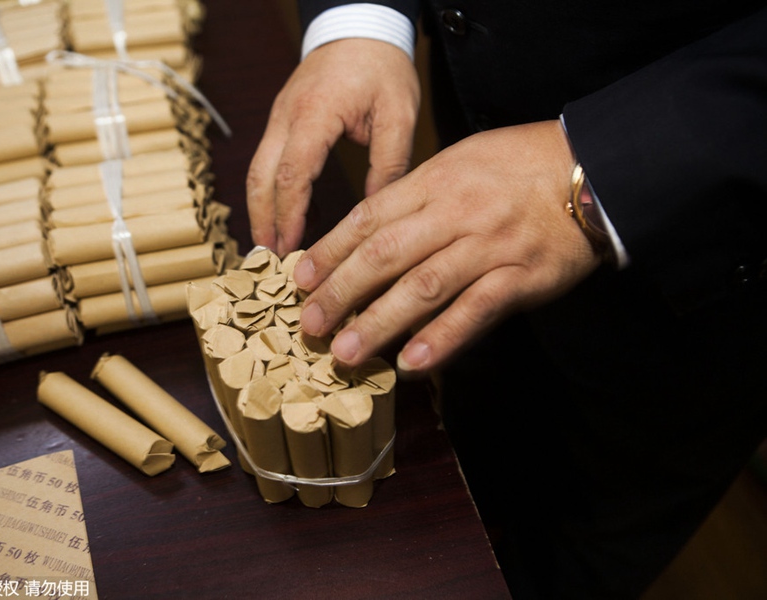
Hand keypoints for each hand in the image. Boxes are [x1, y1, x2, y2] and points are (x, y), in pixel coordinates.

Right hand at [247, 38, 419, 255]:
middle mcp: (287, 117)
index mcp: (315, 114)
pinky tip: (297, 217)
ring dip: (263, 210)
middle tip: (270, 258)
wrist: (359, 27)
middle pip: (260, 176)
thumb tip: (377, 211)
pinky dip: (275, 193)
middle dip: (262, 220)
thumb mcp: (399, 113)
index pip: (294, 173)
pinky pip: (270, 162)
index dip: (289, 214)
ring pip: (258, 171)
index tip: (290, 247)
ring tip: (276, 247)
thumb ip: (389, 162)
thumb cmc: (382, 67)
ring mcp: (279, 118)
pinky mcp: (282, 122)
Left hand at [292, 120, 601, 372]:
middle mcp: (456, 211)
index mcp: (435, 180)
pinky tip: (412, 363)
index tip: (300, 281)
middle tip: (309, 325)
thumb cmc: (519, 166)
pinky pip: (474, 310)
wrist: (594, 169)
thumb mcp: (461, 160)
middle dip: (341, 292)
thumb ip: (416, 195)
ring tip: (345, 352)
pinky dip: (441, 339)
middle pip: (385, 255)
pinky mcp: (521, 277)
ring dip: (378, 322)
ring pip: (422, 286)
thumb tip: (366, 233)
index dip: (330, 252)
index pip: (368, 219)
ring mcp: (489, 245)